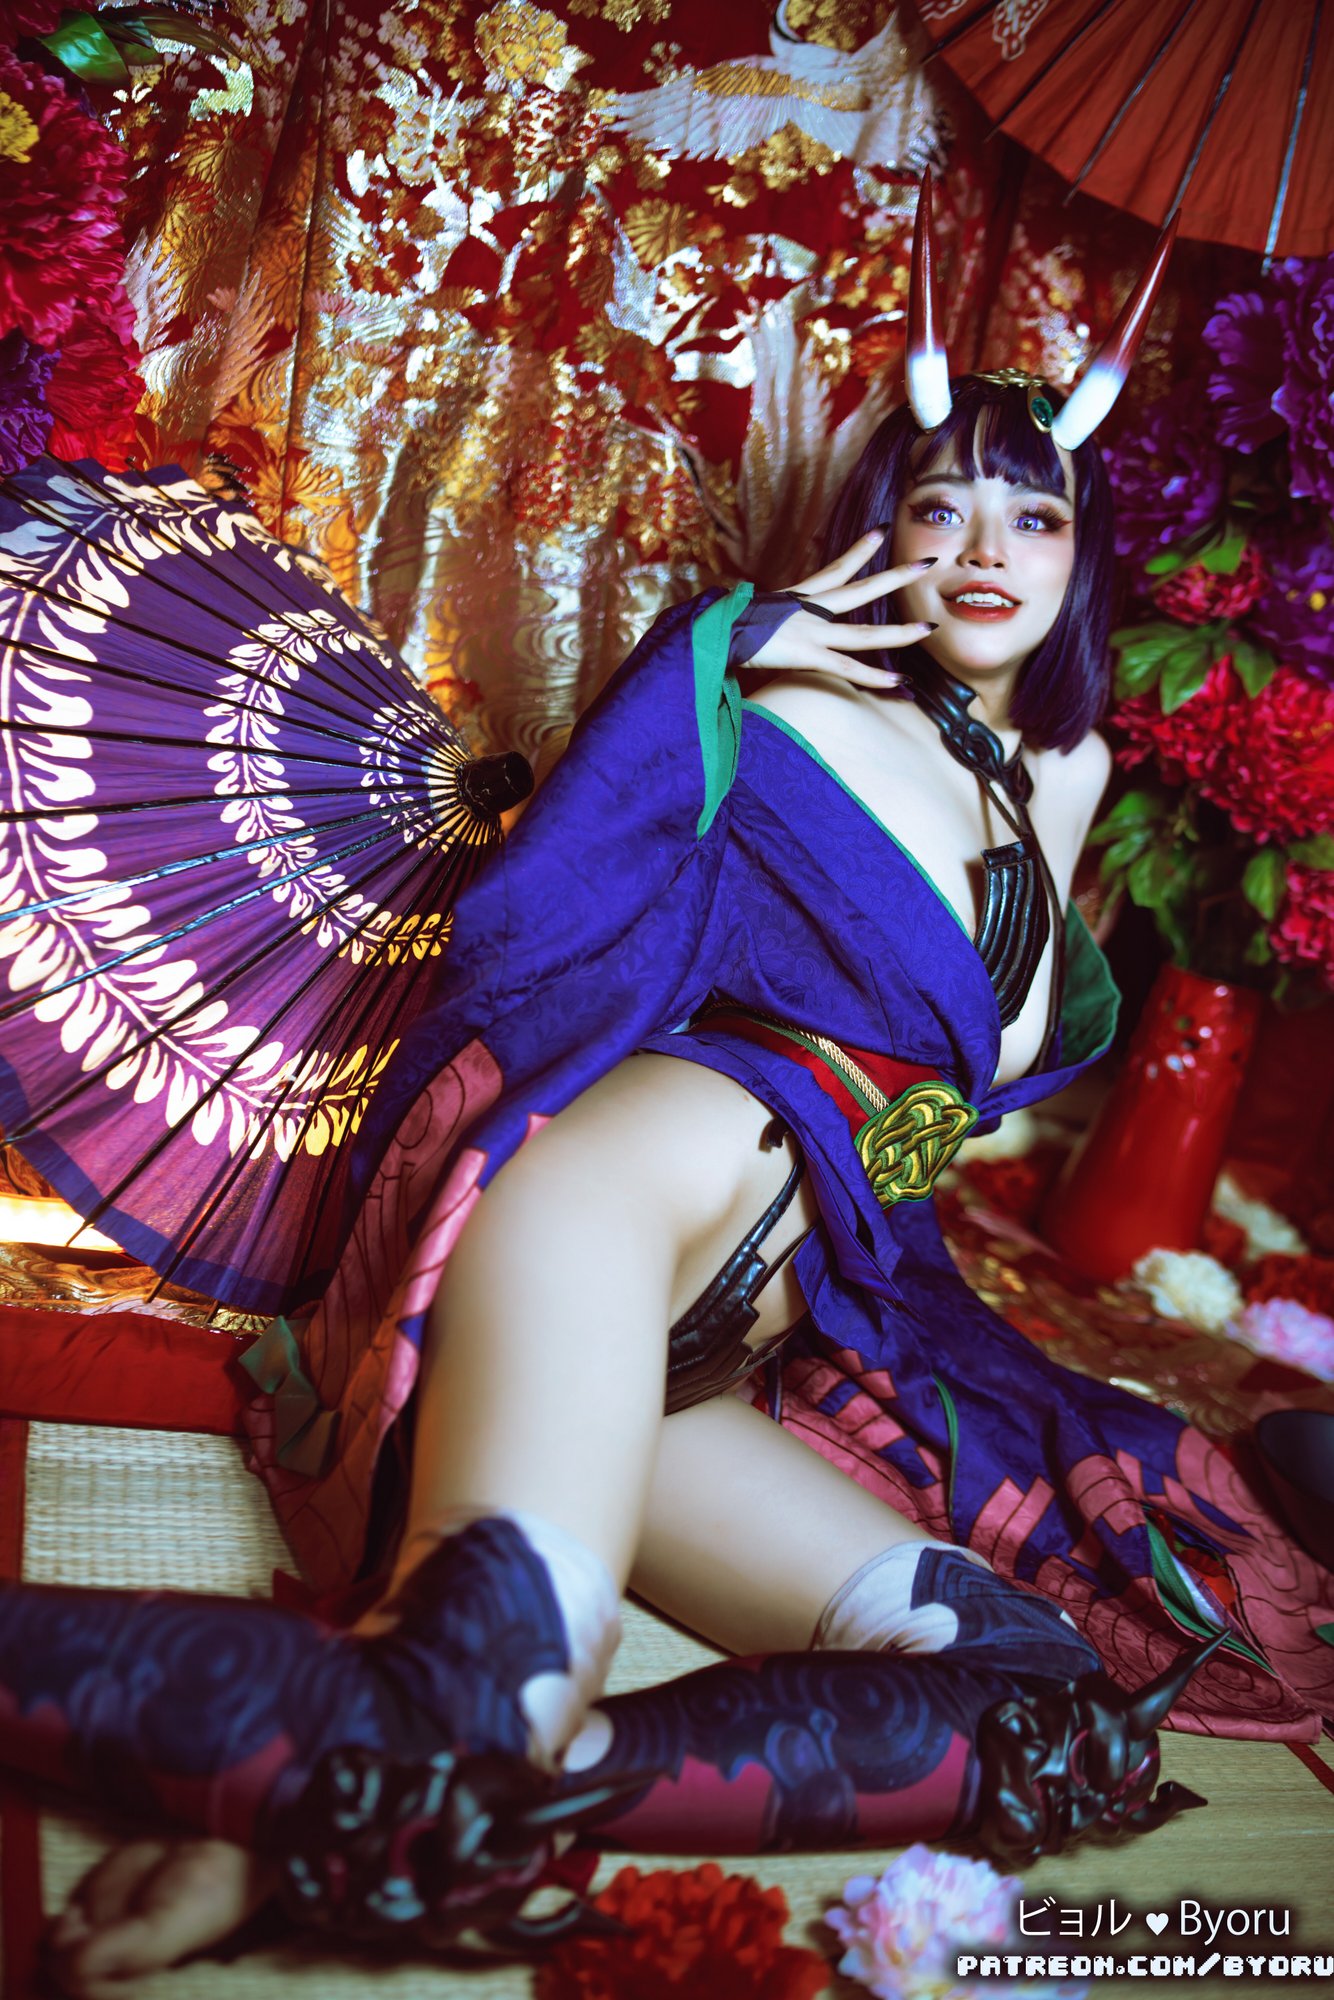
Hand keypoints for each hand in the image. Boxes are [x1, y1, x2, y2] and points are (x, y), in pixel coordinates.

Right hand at [741, 531, 935, 689]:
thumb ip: (767, 614)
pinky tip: (900, 681)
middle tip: (928, 562)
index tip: (881, 532)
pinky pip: (848, 668)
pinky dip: (875, 677)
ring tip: (930, 627)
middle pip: (862, 589)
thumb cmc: (722, 625)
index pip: (836, 569)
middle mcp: (811, 610)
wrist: (711, 633)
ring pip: (865, 634)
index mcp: (798, 597)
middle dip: (897, 576)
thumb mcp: (750, 613)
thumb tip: (762, 615)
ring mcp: (812, 632)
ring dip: (901, 632)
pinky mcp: (807, 655)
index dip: (859, 551)